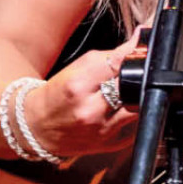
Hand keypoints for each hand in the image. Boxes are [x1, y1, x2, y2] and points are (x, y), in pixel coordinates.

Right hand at [28, 33, 143, 155]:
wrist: (38, 127)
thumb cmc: (58, 94)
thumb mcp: (78, 68)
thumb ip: (111, 56)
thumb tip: (140, 38)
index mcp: (79, 85)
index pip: (119, 64)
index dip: (135, 55)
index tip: (144, 50)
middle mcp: (91, 110)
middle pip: (134, 86)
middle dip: (137, 77)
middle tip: (134, 74)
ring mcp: (102, 131)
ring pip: (139, 107)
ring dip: (138, 96)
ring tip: (127, 93)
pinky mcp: (111, 145)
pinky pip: (136, 126)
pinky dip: (134, 115)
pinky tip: (122, 110)